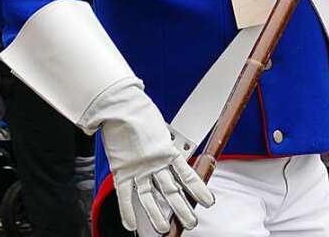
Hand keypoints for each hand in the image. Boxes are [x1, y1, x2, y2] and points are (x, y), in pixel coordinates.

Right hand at [82, 80, 213, 232]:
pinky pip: (125, 194)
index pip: (188, 176)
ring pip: (150, 197)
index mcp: (168, 149)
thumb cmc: (140, 110)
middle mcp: (155, 162)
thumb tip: (168, 149)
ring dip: (157, 214)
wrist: (121, 104)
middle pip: (171, 191)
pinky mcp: (122, 169)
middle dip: (182, 209)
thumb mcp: (160, 126)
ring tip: (164, 228)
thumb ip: (164, 142)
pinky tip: (131, 224)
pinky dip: (127, 210)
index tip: (207, 201)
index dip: (198, 190)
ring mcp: (139, 168)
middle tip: (190, 222)